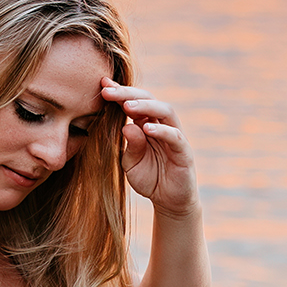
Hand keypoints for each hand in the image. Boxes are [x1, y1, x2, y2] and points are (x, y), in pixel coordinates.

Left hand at [102, 82, 198, 217]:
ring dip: (146, 106)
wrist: (169, 201)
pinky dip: (162, 130)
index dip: (119, 93)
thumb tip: (126, 126)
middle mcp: (161, 125)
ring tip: (127, 105)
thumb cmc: (149, 178)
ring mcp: (175, 137)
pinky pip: (175, 136)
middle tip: (109, 91)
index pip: (134, 102)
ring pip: (166, 111)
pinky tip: (146, 128)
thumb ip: (129, 145)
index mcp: (146, 124)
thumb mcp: (131, 162)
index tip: (102, 85)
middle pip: (149, 100)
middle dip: (128, 94)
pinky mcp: (184, 152)